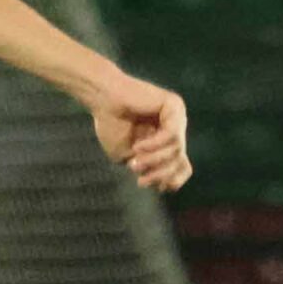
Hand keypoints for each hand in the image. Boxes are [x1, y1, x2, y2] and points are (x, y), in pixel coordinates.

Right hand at [91, 76, 190, 192]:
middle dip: (160, 174)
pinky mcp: (173, 105)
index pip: (181, 166)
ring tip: (135, 163)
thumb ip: (145, 168)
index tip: (149, 184)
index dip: (171, 180)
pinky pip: (171, 134)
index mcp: (166, 140)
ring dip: (155, 161)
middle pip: (179, 160)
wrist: (101, 98)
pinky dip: (155, 144)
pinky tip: (138, 147)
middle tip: (141, 181)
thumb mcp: (126, 155)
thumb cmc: (110, 124)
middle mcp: (175, 128)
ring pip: (176, 149)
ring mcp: (177, 116)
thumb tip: (165, 185)